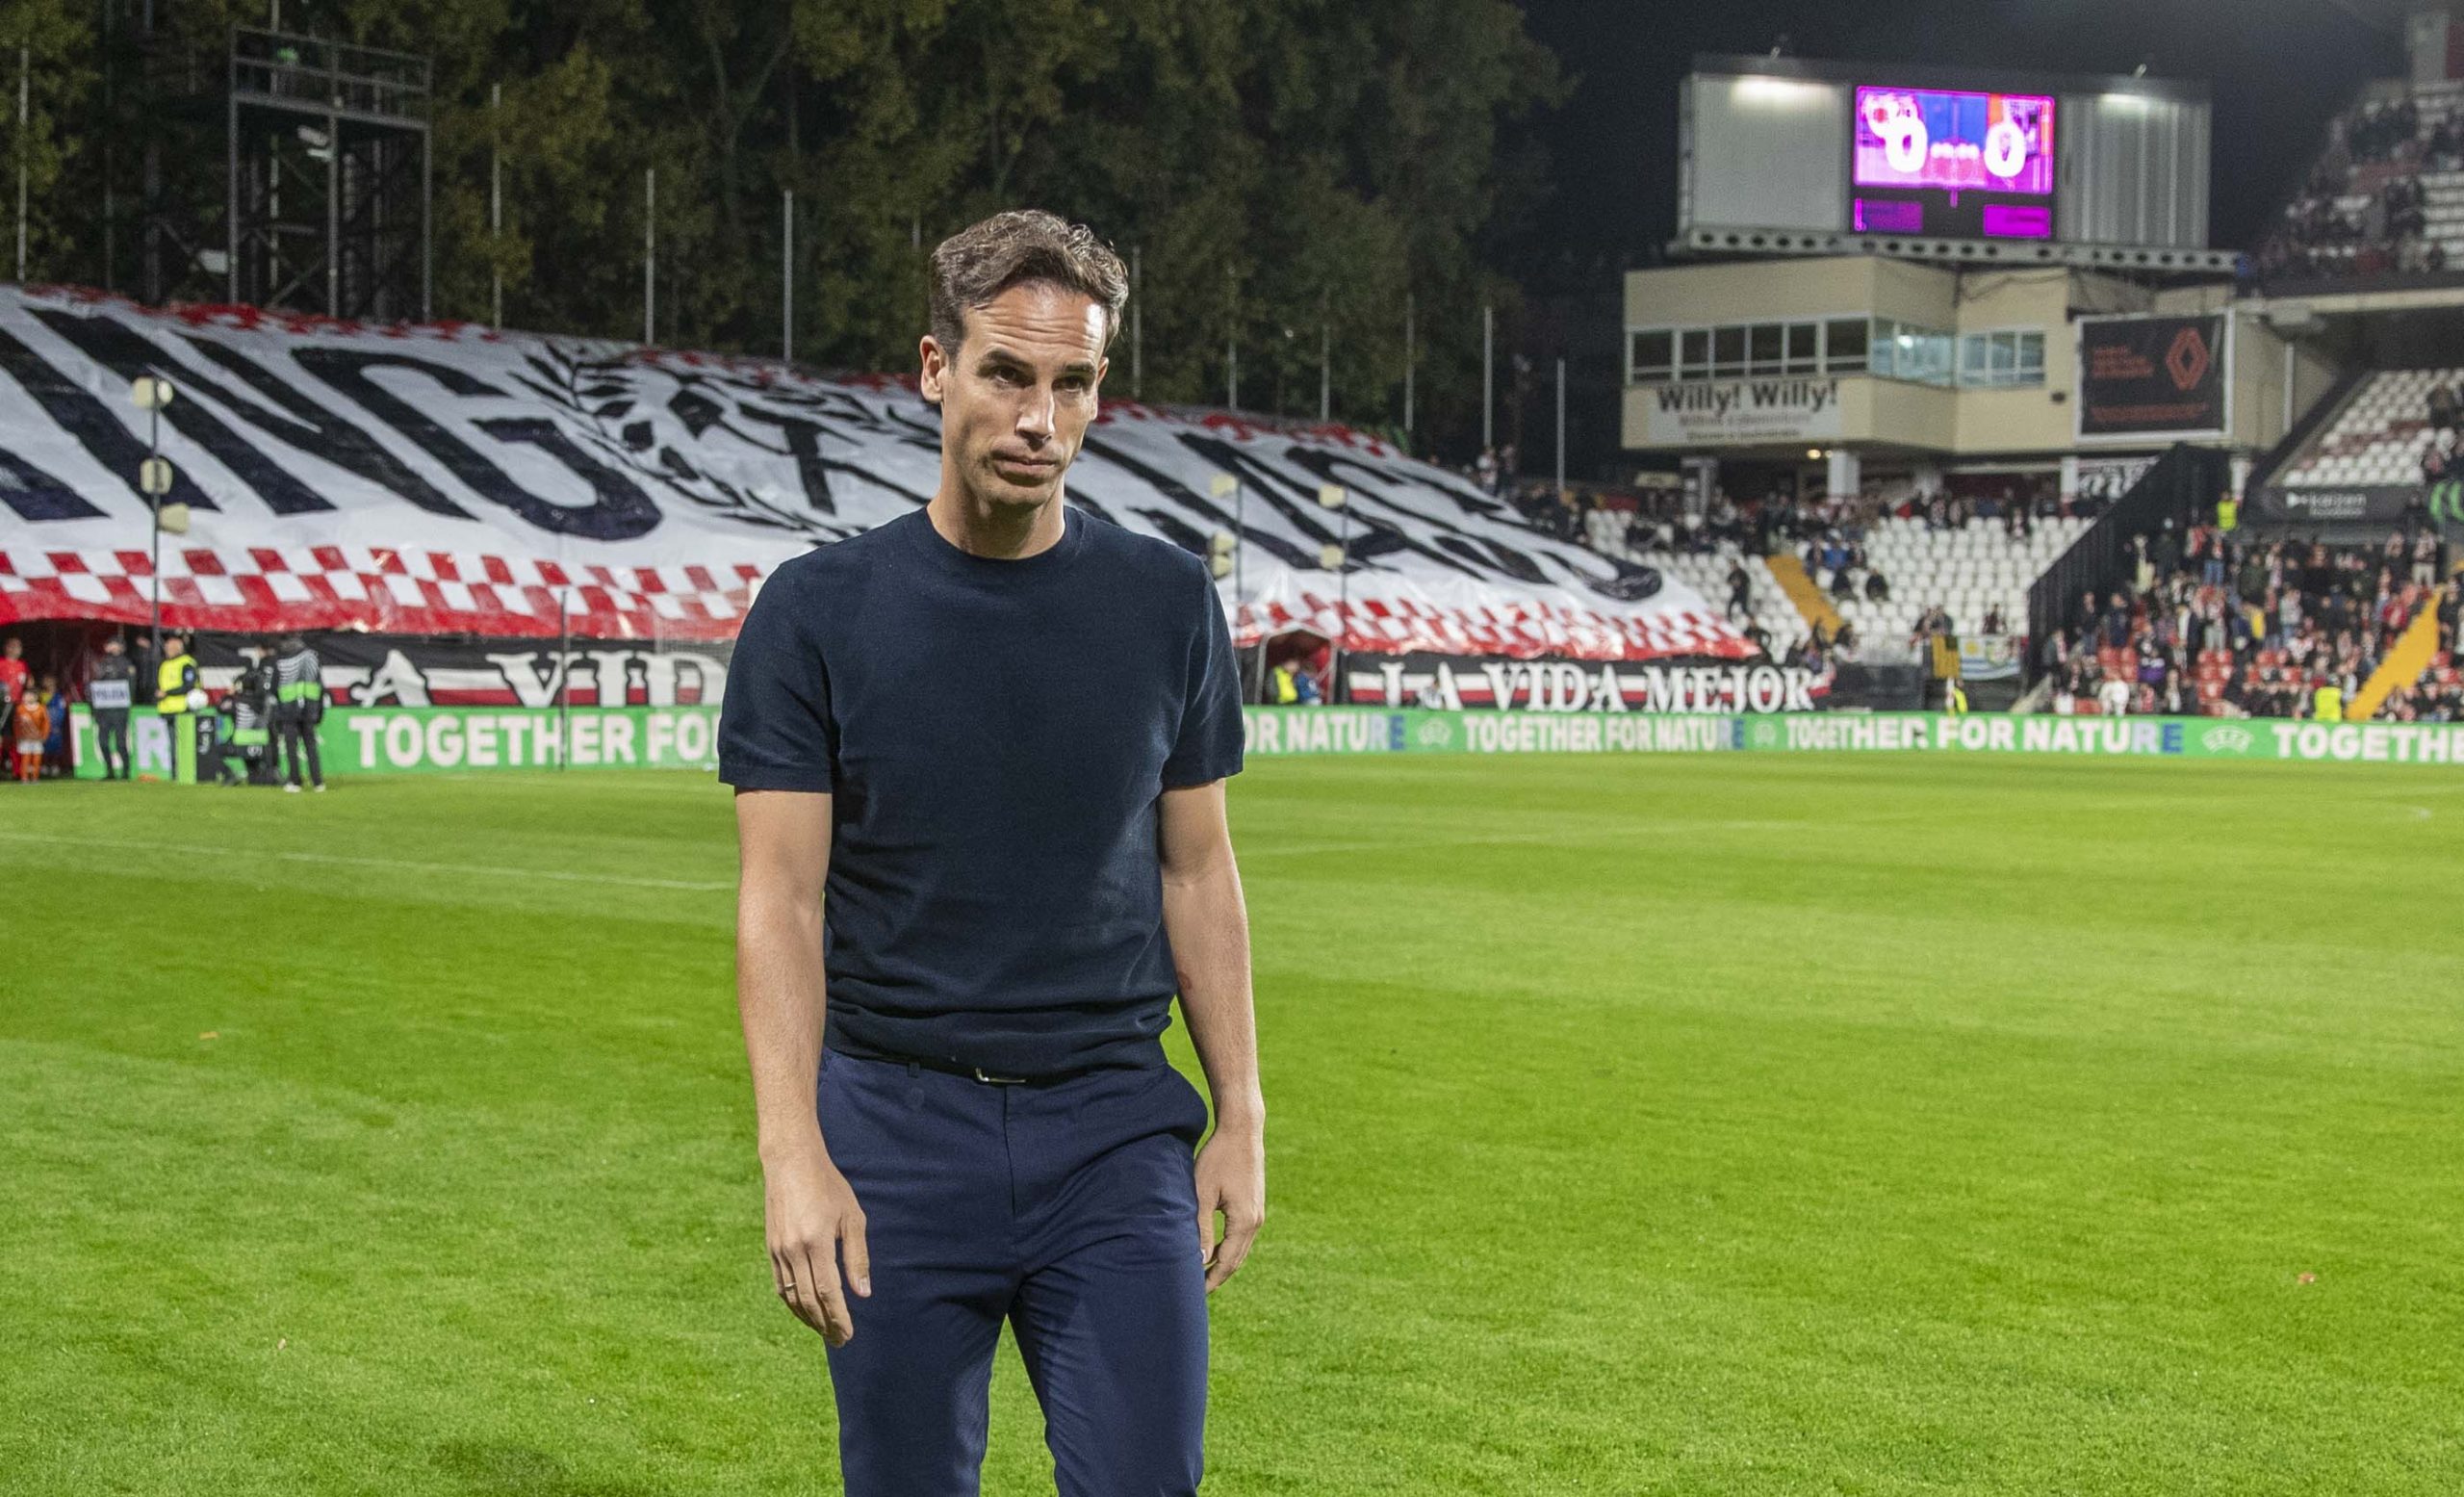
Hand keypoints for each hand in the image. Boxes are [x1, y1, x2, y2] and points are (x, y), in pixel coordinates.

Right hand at [763, 1147, 869, 1344]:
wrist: (790, 1163)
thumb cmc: (828, 1186)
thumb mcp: (852, 1217)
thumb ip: (857, 1256)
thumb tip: (863, 1293)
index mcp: (816, 1242)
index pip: (829, 1292)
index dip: (839, 1317)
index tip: (849, 1334)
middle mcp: (793, 1250)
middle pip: (810, 1301)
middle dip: (825, 1325)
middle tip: (840, 1340)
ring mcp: (778, 1251)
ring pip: (793, 1298)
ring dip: (808, 1319)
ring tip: (824, 1331)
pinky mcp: (771, 1249)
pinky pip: (782, 1286)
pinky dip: (793, 1303)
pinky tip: (805, 1311)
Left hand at [1193, 1123, 1263, 1292]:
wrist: (1242, 1131)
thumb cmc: (1218, 1158)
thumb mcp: (1202, 1193)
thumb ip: (1200, 1228)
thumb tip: (1199, 1261)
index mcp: (1244, 1222)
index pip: (1227, 1263)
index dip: (1211, 1281)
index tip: (1195, 1294)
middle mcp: (1256, 1221)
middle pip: (1236, 1260)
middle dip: (1217, 1277)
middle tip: (1197, 1292)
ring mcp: (1258, 1213)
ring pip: (1240, 1249)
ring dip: (1223, 1263)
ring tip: (1202, 1274)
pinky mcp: (1255, 1205)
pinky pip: (1242, 1236)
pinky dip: (1228, 1248)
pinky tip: (1212, 1249)